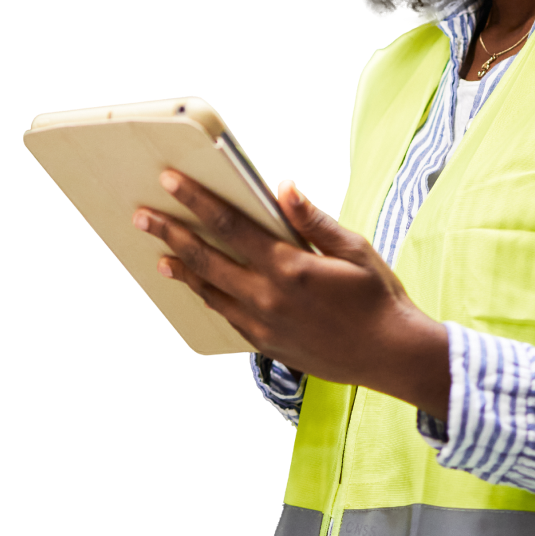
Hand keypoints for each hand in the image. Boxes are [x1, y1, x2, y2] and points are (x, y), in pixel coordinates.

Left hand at [132, 170, 449, 419]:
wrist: (391, 354)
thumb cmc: (378, 296)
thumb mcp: (354, 249)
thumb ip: (314, 220)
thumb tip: (284, 188)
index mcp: (290, 266)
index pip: (231, 225)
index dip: (197, 201)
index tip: (170, 181)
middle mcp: (268, 297)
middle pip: (207, 259)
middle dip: (172, 234)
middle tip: (143, 216)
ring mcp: (264, 326)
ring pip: (210, 292)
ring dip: (181, 271)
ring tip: (157, 256)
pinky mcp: (267, 345)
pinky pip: (227, 317)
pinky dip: (207, 299)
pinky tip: (198, 289)